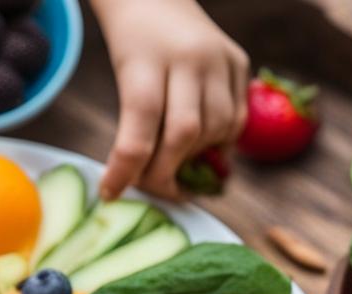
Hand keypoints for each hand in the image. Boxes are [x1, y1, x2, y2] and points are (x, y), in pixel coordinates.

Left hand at [91, 0, 247, 198]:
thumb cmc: (133, 43)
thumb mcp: (123, 75)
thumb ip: (136, 125)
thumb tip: (146, 181)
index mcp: (146, 60)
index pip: (139, 128)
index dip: (126, 170)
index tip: (112, 193)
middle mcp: (188, 57)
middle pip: (184, 134)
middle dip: (166, 172)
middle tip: (151, 187)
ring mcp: (220, 58)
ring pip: (216, 130)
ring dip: (195, 159)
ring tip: (175, 163)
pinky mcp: (239, 62)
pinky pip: (237, 118)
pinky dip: (219, 141)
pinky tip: (201, 144)